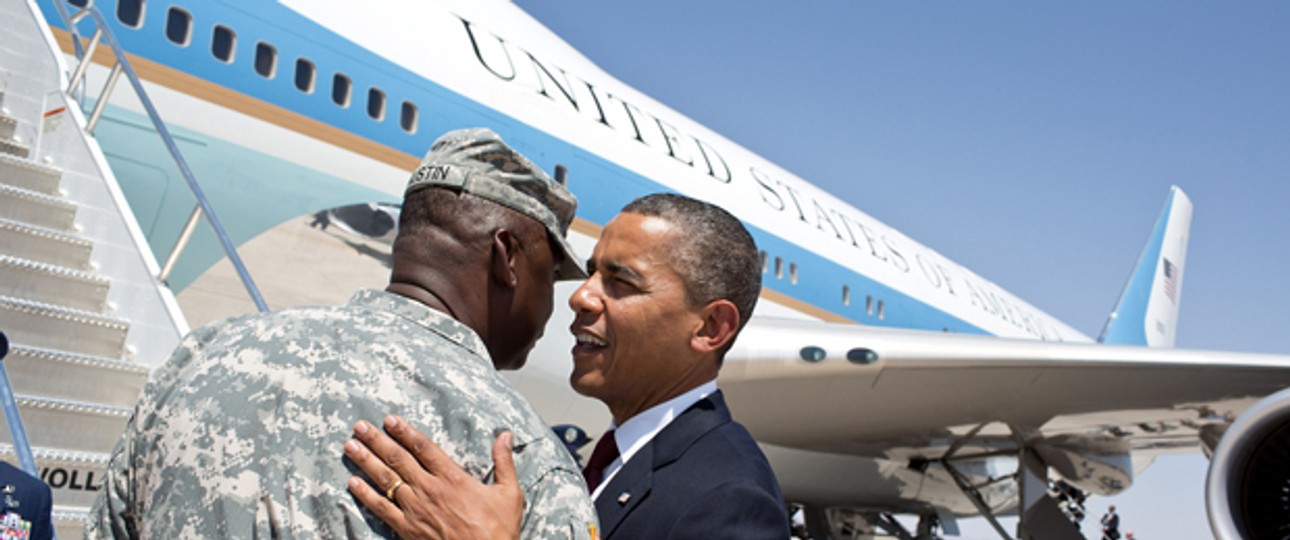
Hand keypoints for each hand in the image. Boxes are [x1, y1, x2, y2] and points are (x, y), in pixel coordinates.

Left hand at [345, 415, 523, 539]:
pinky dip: (365, 495)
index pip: (424, 448)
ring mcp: (416, 509)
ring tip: (350, 446)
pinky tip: (353, 483)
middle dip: (377, 440)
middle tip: (360, 426)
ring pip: (385, 479)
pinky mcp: (407, 529)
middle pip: (398, 458)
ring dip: (366, 461)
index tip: (390, 420)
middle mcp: (430, 489)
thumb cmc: (498, 530)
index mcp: (453, 478)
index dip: (405, 432)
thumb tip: (506, 435)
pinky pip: (381, 508)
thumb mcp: (509, 493)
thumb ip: (504, 461)